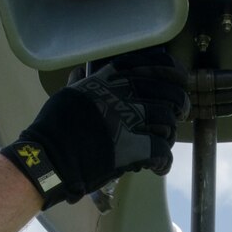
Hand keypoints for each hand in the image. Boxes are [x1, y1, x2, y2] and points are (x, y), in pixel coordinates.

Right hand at [0, 45, 189, 204]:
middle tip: (181, 113)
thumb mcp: (69, 93)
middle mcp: (124, 94)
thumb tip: (83, 71)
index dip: (172, 70)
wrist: (50, 155)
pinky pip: (161, 151)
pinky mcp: (134, 148)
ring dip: (169, 133)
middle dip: (180, 103)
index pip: (152, 64)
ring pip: (167, 121)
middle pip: (168, 93)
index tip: (179, 78)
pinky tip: (159, 167)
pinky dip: (164, 161)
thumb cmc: (55, 125)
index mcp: (111, 79)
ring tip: (164, 141)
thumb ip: (82, 81)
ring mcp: (131, 120)